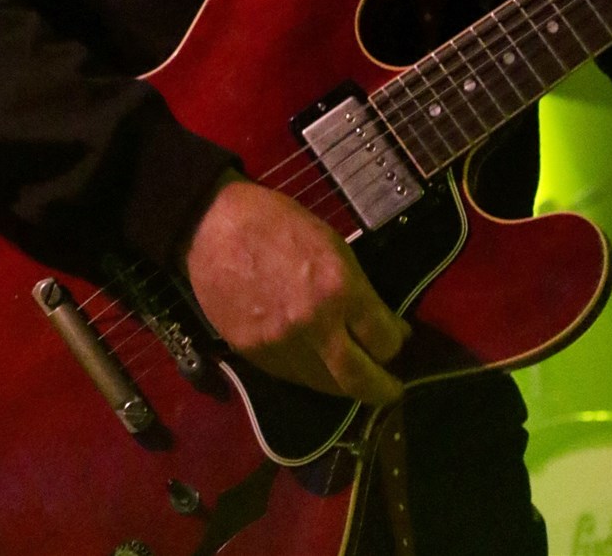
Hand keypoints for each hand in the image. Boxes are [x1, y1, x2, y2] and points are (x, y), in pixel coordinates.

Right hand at [183, 173, 407, 407]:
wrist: (213, 228)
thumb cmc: (276, 222)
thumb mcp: (331, 243)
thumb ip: (355, 287)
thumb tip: (377, 319)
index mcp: (339, 287)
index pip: (385, 339)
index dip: (396, 340)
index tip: (398, 336)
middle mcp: (315, 325)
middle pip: (360, 380)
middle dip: (382, 389)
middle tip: (392, 389)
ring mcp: (282, 347)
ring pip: (326, 386)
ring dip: (345, 385)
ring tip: (356, 380)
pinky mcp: (255, 357)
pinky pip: (294, 377)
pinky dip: (312, 375)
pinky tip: (319, 364)